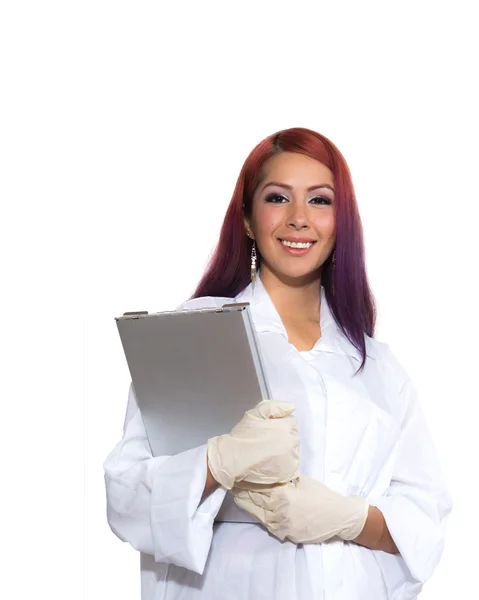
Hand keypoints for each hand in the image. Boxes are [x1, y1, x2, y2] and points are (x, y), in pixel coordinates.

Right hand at [207, 400, 299, 489]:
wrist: (233, 459)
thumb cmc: (242, 436)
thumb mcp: (255, 414)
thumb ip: (275, 407)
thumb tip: (291, 407)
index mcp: (286, 427)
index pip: (292, 423)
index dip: (281, 425)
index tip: (270, 430)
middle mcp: (292, 443)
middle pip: (293, 437)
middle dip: (283, 438)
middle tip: (268, 442)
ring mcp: (291, 459)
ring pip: (293, 452)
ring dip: (285, 451)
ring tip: (268, 453)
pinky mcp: (288, 473)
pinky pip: (292, 466)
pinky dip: (285, 464)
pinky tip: (272, 463)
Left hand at [233, 475, 367, 543]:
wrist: (339, 517)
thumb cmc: (322, 496)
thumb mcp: (303, 482)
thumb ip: (286, 480)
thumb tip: (273, 474)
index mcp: (283, 495)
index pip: (259, 489)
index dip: (247, 483)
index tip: (238, 477)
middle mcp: (280, 511)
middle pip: (256, 502)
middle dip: (244, 495)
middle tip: (233, 486)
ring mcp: (283, 525)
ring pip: (260, 515)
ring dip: (250, 507)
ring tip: (238, 498)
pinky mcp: (287, 535)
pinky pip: (270, 526)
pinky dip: (262, 518)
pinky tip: (256, 511)